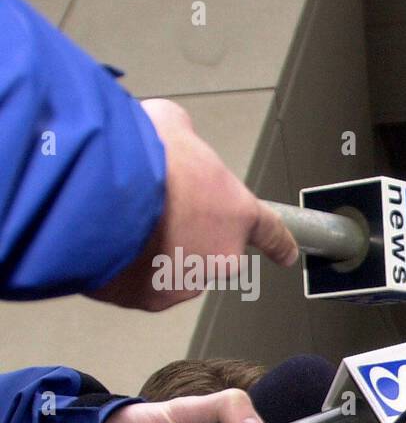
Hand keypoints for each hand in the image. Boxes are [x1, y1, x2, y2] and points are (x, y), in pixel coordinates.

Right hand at [87, 99, 297, 310]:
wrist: (101, 193)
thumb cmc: (142, 159)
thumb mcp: (170, 125)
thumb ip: (185, 137)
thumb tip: (174, 137)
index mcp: (238, 214)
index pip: (271, 232)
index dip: (278, 243)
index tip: (286, 254)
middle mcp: (222, 255)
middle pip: (210, 248)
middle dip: (186, 233)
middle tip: (156, 209)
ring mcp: (188, 280)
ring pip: (174, 267)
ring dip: (156, 249)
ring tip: (129, 223)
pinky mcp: (152, 298)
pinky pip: (142, 282)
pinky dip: (128, 266)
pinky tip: (113, 242)